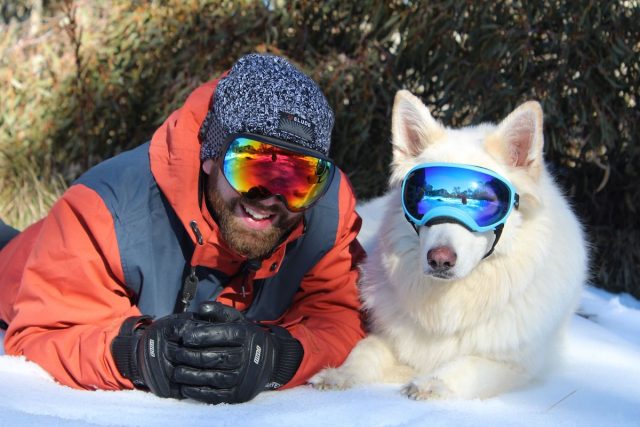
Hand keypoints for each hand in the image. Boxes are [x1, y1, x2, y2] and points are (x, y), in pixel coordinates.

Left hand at [111, 303, 302, 403]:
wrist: (274, 361)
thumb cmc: (252, 336)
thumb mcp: (238, 319)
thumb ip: (217, 312)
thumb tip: (194, 309)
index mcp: (243, 336)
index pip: (214, 336)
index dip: (195, 336)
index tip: (180, 335)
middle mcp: (244, 357)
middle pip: (208, 357)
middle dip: (186, 356)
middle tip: (169, 354)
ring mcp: (242, 378)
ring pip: (208, 377)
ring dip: (186, 375)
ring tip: (170, 371)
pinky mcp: (238, 393)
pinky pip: (212, 393)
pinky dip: (194, 391)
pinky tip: (181, 387)